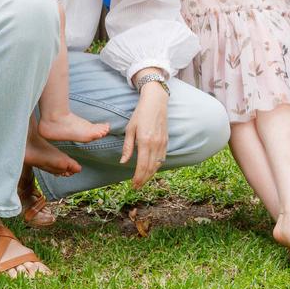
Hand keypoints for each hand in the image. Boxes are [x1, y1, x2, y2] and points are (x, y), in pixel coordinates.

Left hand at [121, 70, 168, 188]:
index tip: (133, 185)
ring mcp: (162, 143)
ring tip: (143, 181)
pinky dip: (157, 166)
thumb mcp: (130, 129)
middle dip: (143, 179)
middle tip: (136, 187)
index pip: (142, 165)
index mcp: (145, 141)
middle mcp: (156, 144)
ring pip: (157, 165)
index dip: (138, 177)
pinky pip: (162, 158)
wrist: (156, 102)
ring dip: (150, 175)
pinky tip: (151, 169)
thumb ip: (128, 147)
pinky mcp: (166, 141)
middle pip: (151, 168)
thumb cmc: (140, 113)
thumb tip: (123, 162)